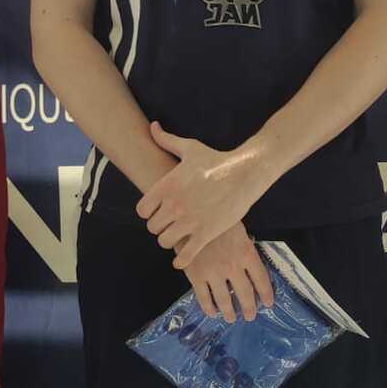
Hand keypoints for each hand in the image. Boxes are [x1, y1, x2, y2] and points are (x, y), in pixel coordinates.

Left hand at [137, 123, 266, 267]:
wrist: (244, 173)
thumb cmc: (216, 160)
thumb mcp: (189, 147)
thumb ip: (166, 140)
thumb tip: (152, 126)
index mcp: (167, 186)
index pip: (142, 210)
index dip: (148, 213)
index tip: (158, 212)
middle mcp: (174, 204)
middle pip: (153, 228)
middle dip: (160, 227)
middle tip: (170, 225)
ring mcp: (189, 220)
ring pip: (165, 241)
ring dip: (170, 241)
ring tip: (178, 237)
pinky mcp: (205, 233)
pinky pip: (184, 255)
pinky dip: (181, 260)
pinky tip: (182, 259)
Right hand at [183, 224, 275, 322]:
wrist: (191, 215)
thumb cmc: (218, 219)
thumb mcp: (238, 231)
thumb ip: (245, 250)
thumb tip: (250, 267)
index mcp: (246, 253)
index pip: (261, 280)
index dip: (266, 294)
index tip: (268, 304)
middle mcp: (232, 266)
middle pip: (245, 294)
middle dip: (249, 308)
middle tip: (250, 316)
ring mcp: (213, 273)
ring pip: (224, 300)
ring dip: (229, 312)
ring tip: (231, 318)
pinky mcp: (196, 276)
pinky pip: (204, 298)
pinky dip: (209, 308)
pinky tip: (212, 312)